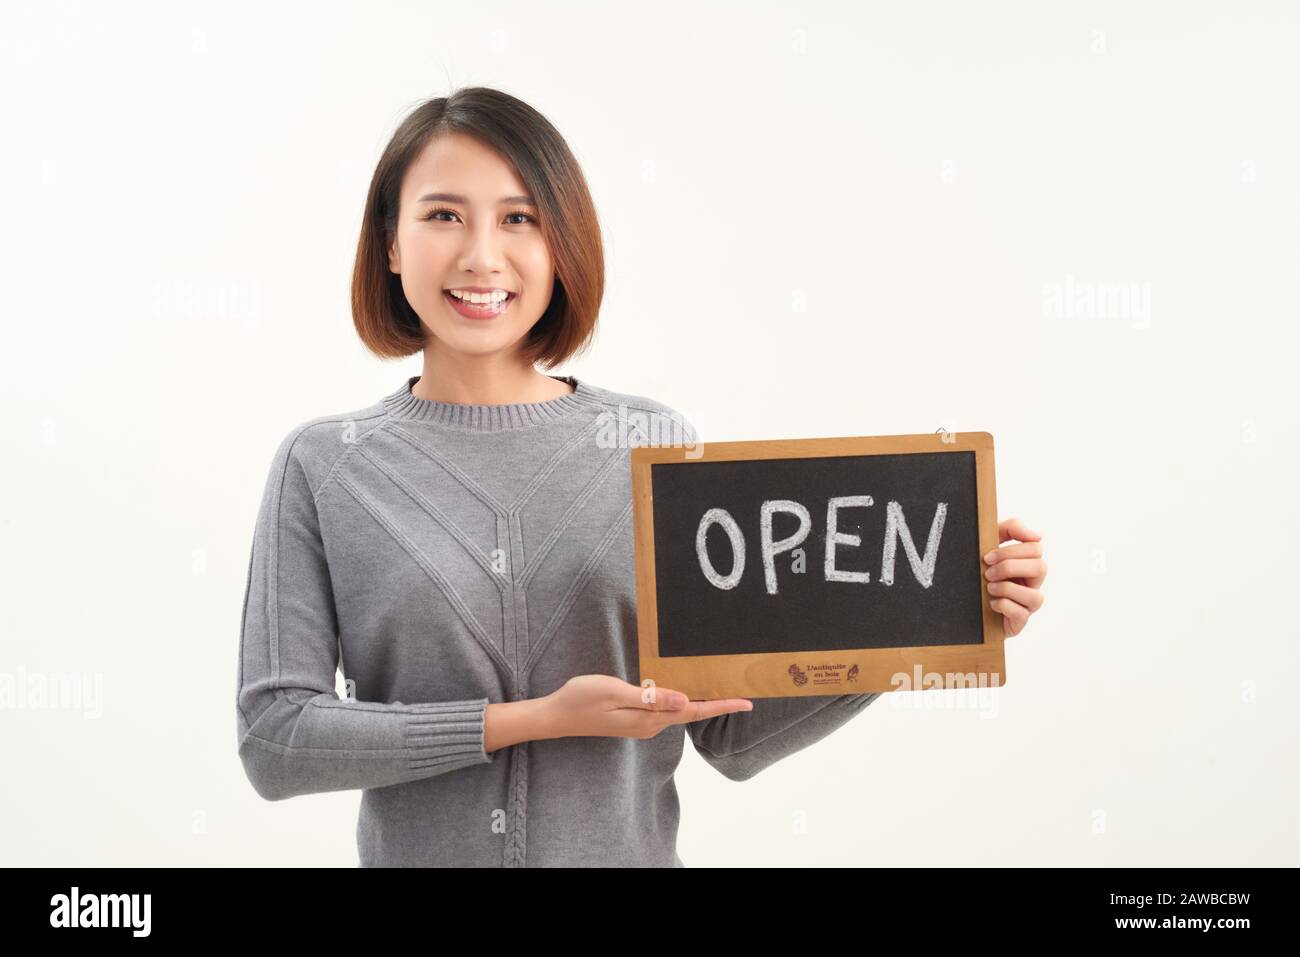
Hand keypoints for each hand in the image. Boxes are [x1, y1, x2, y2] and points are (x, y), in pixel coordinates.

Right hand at [541, 674, 752, 740]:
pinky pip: (666, 711)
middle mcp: (650, 725)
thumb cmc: (582, 699)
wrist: (556, 715)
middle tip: (742, 692)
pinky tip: (687, 691)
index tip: (746, 702)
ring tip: (721, 689)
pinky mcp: (634, 719)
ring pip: (680, 712)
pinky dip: (682, 701)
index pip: (693, 712)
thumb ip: (651, 698)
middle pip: (691, 713)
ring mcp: (642, 724)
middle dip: (717, 703)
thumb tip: (685, 701)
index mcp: (649, 719)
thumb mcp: (616, 692)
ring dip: (701, 702)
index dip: (721, 705)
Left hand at [983, 516, 1046, 637]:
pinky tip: (991, 603)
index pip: (1036, 548)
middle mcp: (1031, 583)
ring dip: (1007, 588)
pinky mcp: (1018, 621)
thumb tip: (1037, 535)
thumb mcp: (989, 543)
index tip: (987, 557)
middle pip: (1040, 568)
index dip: (1011, 551)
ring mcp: (1027, 604)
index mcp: (1026, 563)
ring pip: (1036, 596)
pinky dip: (1003, 605)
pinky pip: (1021, 614)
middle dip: (1009, 567)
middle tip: (987, 572)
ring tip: (989, 588)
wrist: (960, 604)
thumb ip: (1011, 529)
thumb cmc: (978, 571)